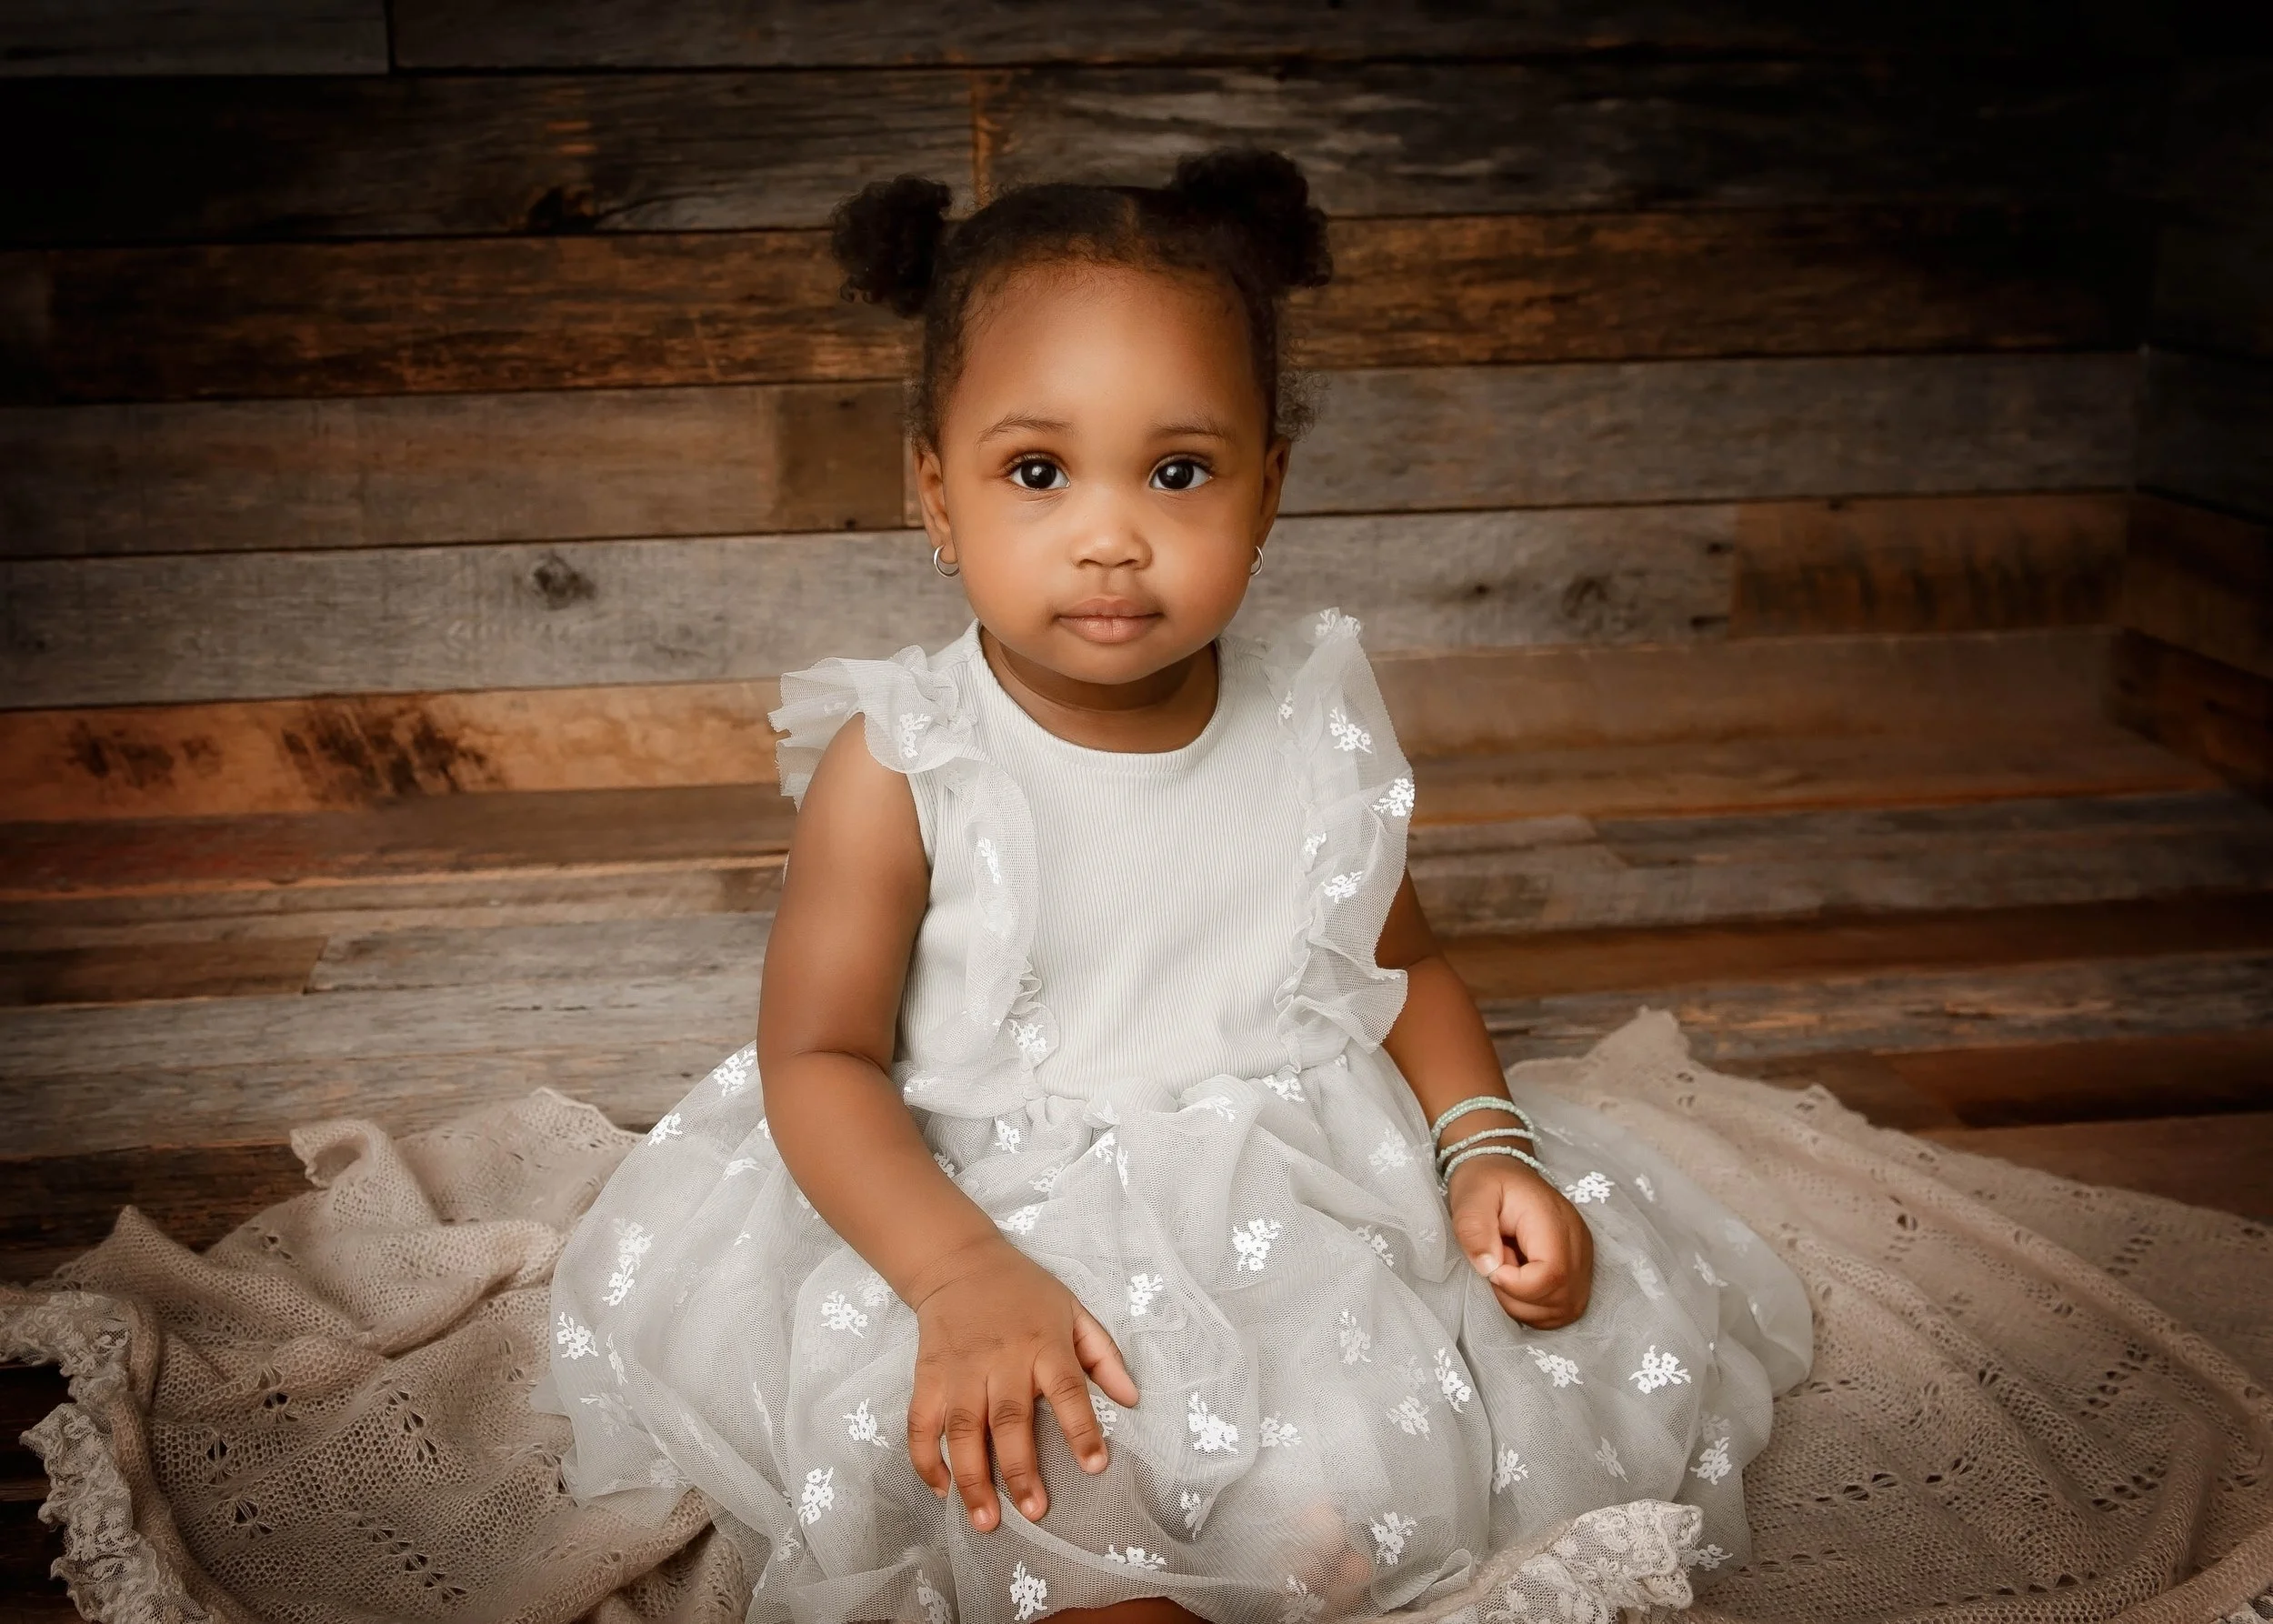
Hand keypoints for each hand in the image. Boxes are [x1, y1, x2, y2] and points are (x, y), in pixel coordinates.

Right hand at [904, 1235, 1140, 1529]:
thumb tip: (1133, 1399)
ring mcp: (960, 1371)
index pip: (1067, 1388)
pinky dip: (925, 1459)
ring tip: (986, 1520)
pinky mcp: (927, 1376)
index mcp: (1043, 1343)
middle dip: (1021, 1470)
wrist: (958, 1263)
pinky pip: (920, 1424)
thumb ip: (1104, 1355)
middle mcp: (1001, 1360)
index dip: (1081, 1429)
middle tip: (1034, 1512)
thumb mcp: (1074, 1310)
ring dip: (972, 1479)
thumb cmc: (1024, 1292)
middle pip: (1009, 1420)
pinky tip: (941, 1489)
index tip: (1095, 1466)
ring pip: (962, 1431)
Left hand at [1447, 1158, 1593, 1327]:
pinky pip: (1563, 1308)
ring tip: (1508, 1269)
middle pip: (1562, 1298)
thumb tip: (1489, 1269)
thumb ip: (1475, 1231)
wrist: (1502, 1170)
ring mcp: (1582, 1259)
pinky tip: (1518, 1281)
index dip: (1518, 1285)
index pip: (1553, 1274)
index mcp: (1554, 1221)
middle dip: (1518, 1296)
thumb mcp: (1470, 1198)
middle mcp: (1578, 1243)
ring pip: (1564, 1310)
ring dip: (1526, 1305)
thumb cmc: (1485, 1182)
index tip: (1492, 1267)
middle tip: (1497, 1265)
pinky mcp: (1577, 1271)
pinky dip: (1536, 1308)